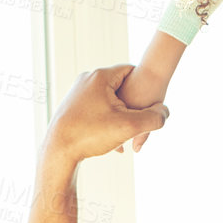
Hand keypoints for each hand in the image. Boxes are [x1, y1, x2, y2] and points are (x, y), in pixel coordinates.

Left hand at [46, 66, 170, 166]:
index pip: (132, 71)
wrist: (57, 152)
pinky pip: (96, 109)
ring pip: (108, 100)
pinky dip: (106, 121)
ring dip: (119, 115)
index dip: (144, 87)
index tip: (149, 104)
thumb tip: (165, 113)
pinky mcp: (71, 107)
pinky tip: (110, 140)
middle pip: (120, 87)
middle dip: (131, 105)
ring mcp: (77, 93)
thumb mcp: (129, 127)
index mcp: (100, 76)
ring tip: (125, 135)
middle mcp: (86, 80)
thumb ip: (153, 118)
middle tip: (138, 123)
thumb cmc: (91, 135)